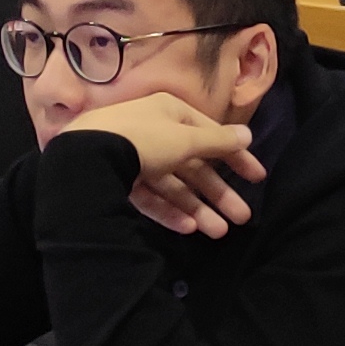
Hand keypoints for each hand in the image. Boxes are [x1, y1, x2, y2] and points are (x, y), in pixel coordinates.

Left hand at [64, 88, 266, 237]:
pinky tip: (189, 229)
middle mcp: (155, 132)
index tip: (258, 178)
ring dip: (198, 208)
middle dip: (219, 193)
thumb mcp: (186, 138)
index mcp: (171, 113)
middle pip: (194, 165)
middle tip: (243, 217)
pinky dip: (170, 211)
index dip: (236, 156)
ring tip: (220, 232)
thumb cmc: (144, 139)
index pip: (211, 135)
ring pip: (174, 185)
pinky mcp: (120, 180)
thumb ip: (218, 141)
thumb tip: (247, 135)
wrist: (87, 156)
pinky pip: (151, 197)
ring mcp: (135, 158)